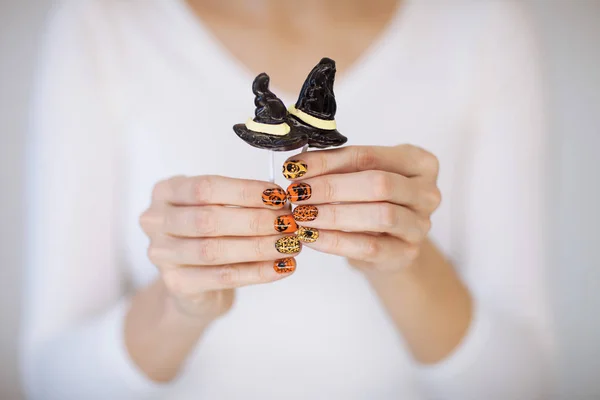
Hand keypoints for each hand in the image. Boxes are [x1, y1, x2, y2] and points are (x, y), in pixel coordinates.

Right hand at [139, 175, 301, 321]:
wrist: (192, 284)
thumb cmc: (210, 234)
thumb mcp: (218, 207)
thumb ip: (241, 202)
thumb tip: (282, 202)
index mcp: (166, 191)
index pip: (205, 187)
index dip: (245, 191)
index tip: (279, 196)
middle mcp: (156, 221)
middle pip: (209, 220)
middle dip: (255, 221)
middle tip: (289, 223)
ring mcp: (161, 254)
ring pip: (215, 251)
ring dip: (259, 247)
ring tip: (290, 245)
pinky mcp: (176, 284)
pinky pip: (222, 277)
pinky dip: (257, 272)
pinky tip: (281, 266)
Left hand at [282, 145, 440, 274]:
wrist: (389, 245)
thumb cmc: (373, 202)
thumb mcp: (359, 177)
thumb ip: (335, 167)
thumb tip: (297, 165)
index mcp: (419, 163)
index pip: (369, 156)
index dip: (329, 161)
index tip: (296, 167)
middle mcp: (427, 192)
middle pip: (379, 184)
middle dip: (332, 187)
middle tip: (298, 192)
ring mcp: (421, 225)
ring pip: (379, 216)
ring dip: (334, 214)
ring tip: (302, 214)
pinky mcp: (406, 254)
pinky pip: (369, 247)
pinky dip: (335, 241)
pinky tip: (311, 236)